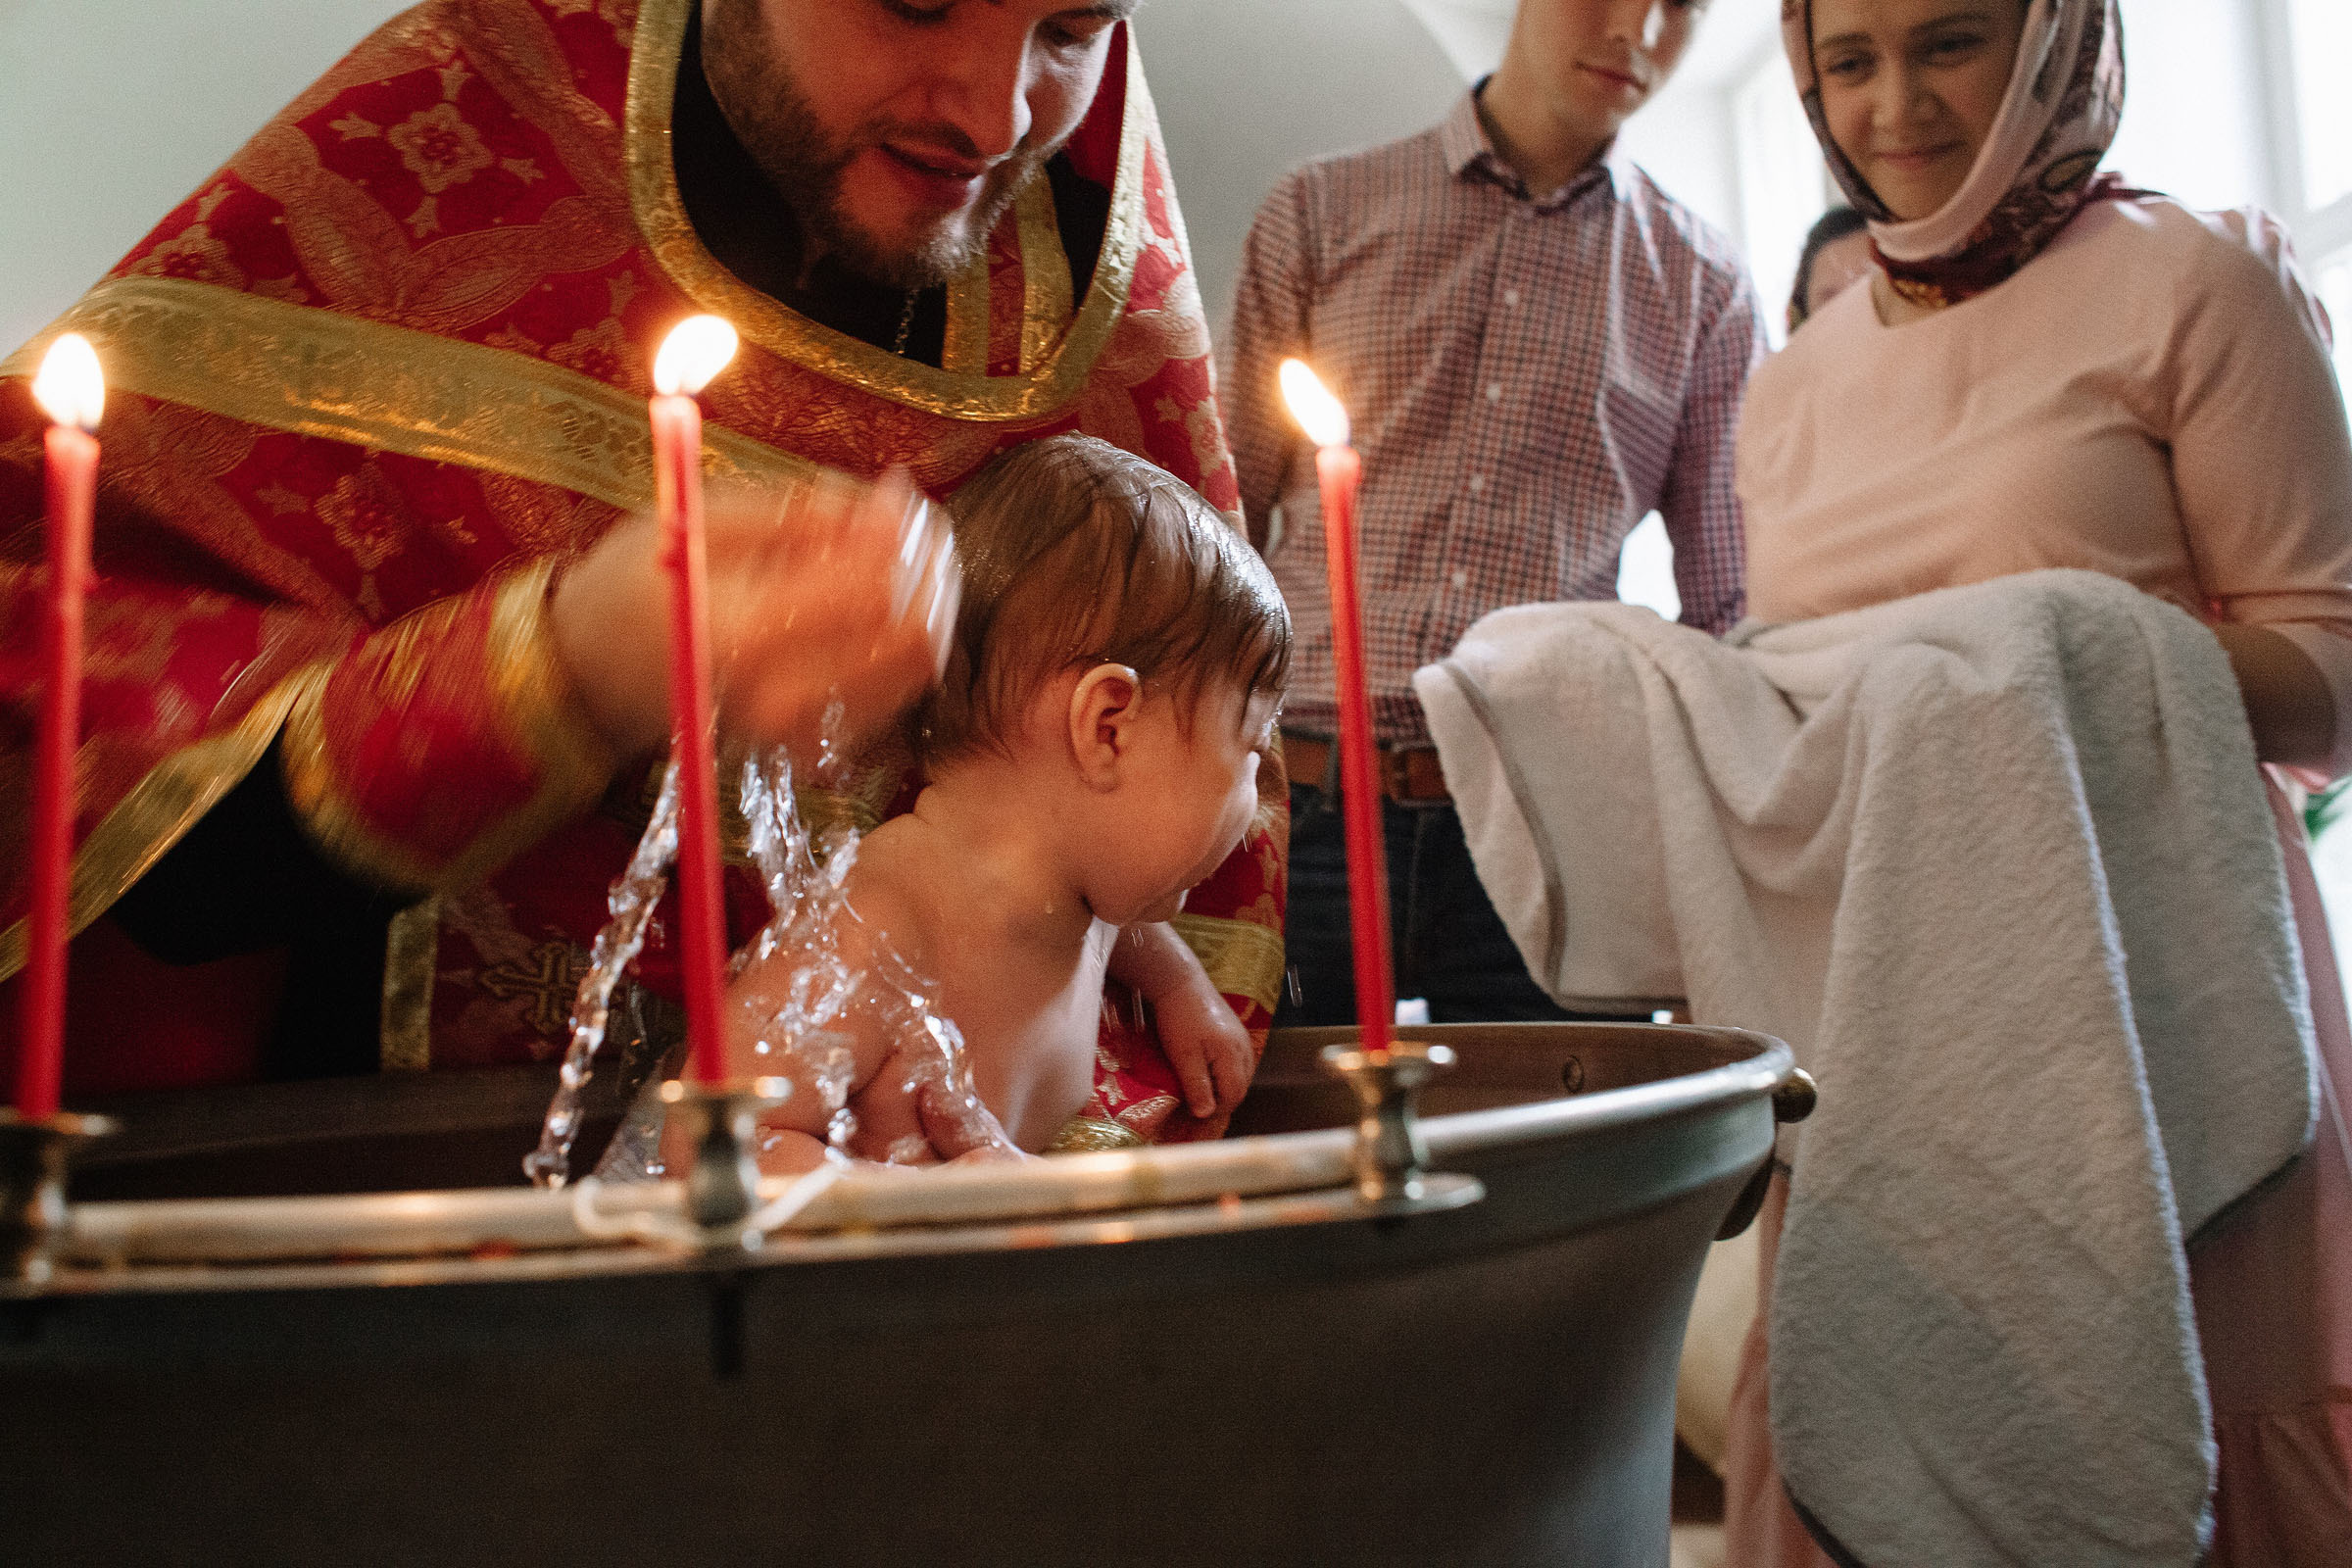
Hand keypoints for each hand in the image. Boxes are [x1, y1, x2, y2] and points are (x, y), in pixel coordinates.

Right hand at [551, 468, 957, 759]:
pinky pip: (891, 695)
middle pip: (912, 635)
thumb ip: (798, 512)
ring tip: (898, 556)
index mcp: (747, 631)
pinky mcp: (805, 744)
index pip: (874, 587)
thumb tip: (888, 505)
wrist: (593, 671)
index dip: (904, 534)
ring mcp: (795, 730)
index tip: (898, 495)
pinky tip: (873, 607)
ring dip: (925, 603)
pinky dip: (898, 643)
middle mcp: (779, 694)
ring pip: (914, 667)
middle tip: (916, 525)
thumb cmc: (639, 581)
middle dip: (929, 570)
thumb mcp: (702, 519)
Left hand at [1150, 972, 1255, 1119]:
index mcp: (1233, 1056)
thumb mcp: (1183, 1056)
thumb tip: (1207, 1114)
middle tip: (1197, 1107)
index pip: (1233, 1096)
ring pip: (1241, 1076)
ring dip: (1224, 1089)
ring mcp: (1242, 1039)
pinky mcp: (1236, 1033)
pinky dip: (1226, 1075)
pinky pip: (1238, 1063)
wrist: (1180, 983)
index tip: (1195, 1115)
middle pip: (1241, 1088)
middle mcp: (1244, 1048)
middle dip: (1221, 1102)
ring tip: (1201, 1092)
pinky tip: (1209, 1074)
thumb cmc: (1179, 1019)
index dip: (1216, 1110)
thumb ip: (1198, 1086)